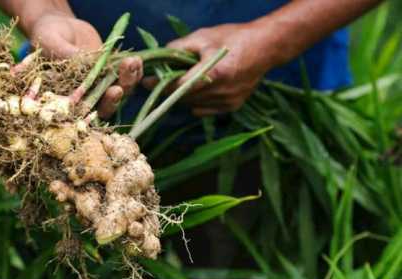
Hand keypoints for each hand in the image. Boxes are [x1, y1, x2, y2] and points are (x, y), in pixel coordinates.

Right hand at [28, 12, 142, 117]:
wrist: (58, 25)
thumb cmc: (46, 35)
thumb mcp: (50, 41)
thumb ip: (64, 53)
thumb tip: (87, 64)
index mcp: (66, 97)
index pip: (85, 110)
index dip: (102, 105)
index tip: (114, 91)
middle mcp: (84, 97)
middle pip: (106, 107)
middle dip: (117, 95)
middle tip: (123, 82)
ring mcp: (99, 86)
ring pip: (120, 94)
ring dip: (129, 81)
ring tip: (132, 62)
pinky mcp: (110, 74)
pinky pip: (127, 78)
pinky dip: (134, 72)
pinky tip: (136, 60)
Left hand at [144, 22, 276, 115]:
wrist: (266, 46)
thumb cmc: (234, 38)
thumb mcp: (204, 37)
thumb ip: (179, 48)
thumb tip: (159, 57)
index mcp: (214, 73)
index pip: (178, 86)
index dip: (159, 85)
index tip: (145, 82)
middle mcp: (221, 92)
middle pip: (183, 98)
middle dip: (169, 90)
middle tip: (160, 80)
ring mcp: (227, 102)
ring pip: (192, 106)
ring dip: (183, 97)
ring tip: (182, 82)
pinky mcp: (232, 107)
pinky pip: (204, 110)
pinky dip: (197, 102)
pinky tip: (200, 89)